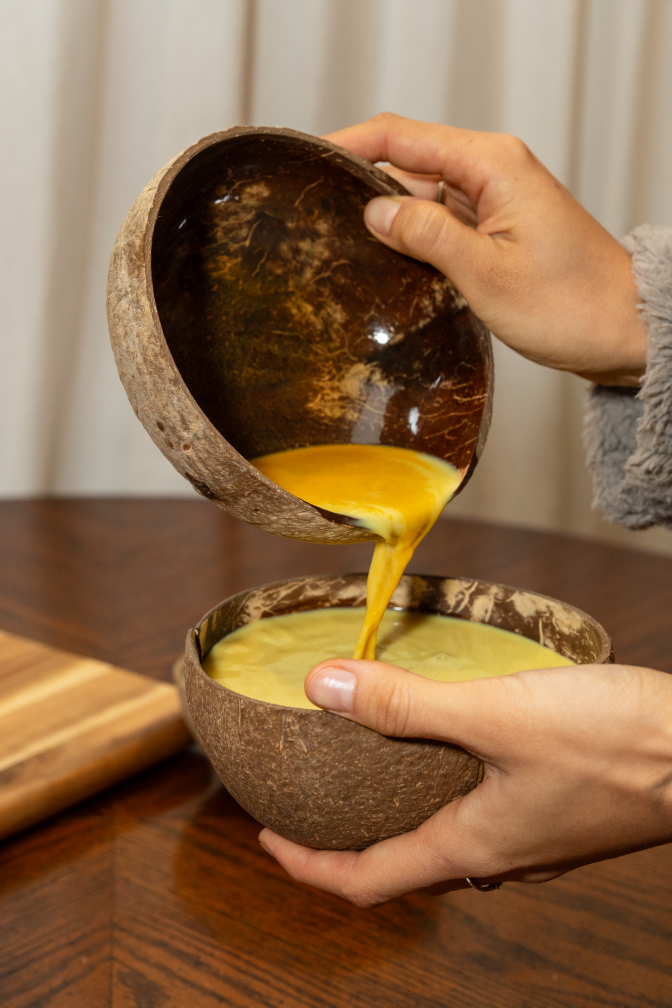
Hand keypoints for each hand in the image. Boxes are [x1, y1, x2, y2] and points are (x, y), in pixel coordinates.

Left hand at [259, 658, 671, 907]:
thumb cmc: (613, 742)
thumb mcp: (496, 714)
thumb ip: (406, 702)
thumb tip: (320, 688)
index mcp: (472, 847)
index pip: (367, 880)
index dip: (308, 866)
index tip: (267, 838)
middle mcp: (500, 856)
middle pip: (402, 865)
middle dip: (347, 841)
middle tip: (311, 804)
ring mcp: (534, 839)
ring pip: (445, 841)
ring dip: (397, 817)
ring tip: (370, 772)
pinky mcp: (560, 810)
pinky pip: (482, 816)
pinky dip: (443, 794)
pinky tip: (450, 749)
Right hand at [325, 114, 646, 385]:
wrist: (620, 329)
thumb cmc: (570, 303)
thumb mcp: (486, 272)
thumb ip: (426, 235)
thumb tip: (375, 212)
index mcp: (491, 163)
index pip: (401, 137)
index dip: (349, 144)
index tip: (308, 160)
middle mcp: (491, 171)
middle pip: (407, 163)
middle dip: (362, 186)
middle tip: (316, 217)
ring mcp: (494, 201)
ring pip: (422, 197)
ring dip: (388, 220)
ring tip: (344, 247)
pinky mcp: (496, 229)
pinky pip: (442, 223)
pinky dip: (414, 239)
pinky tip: (389, 264)